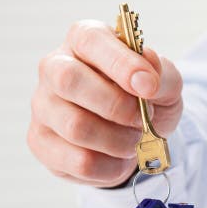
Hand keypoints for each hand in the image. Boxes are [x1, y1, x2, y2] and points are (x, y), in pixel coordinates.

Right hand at [27, 20, 182, 186]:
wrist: (133, 137)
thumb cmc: (143, 100)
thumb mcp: (164, 84)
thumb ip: (161, 74)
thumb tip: (148, 72)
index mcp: (83, 40)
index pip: (91, 41)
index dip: (121, 64)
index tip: (149, 87)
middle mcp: (54, 68)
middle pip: (69, 80)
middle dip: (116, 106)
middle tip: (142, 120)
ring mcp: (43, 106)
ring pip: (75, 127)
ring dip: (118, 141)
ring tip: (134, 141)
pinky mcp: (42, 143)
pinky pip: (78, 162)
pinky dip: (111, 167)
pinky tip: (119, 159)